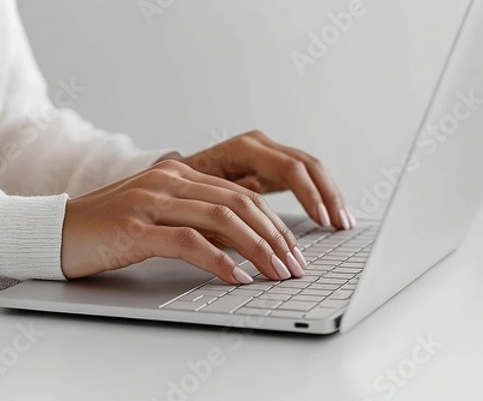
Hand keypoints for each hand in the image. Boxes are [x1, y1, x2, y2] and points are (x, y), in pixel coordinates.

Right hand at [61, 160, 306, 283]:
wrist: (56, 230)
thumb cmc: (107, 228)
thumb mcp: (156, 214)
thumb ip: (193, 218)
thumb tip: (239, 243)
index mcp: (176, 174)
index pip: (240, 193)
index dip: (273, 222)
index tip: (291, 249)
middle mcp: (168, 180)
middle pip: (239, 203)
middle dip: (275, 236)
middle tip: (295, 265)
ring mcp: (151, 201)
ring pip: (221, 219)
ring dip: (258, 248)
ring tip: (278, 273)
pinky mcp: (135, 227)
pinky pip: (189, 242)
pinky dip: (220, 261)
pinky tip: (238, 277)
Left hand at [179, 130, 355, 229]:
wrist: (172, 180)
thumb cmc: (183, 191)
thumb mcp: (200, 196)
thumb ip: (228, 193)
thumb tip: (256, 188)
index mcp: (243, 148)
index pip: (288, 167)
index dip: (308, 194)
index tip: (321, 220)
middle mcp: (259, 145)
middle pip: (307, 165)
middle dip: (327, 196)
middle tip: (340, 225)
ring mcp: (267, 153)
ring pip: (310, 169)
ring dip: (329, 195)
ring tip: (343, 223)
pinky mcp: (271, 166)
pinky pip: (304, 177)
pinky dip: (319, 195)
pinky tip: (329, 216)